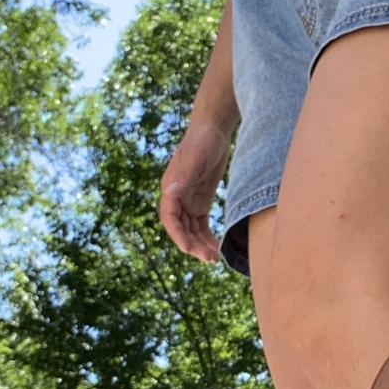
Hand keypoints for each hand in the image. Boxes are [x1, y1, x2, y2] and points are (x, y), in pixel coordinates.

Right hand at [160, 118, 232, 263]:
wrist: (213, 130)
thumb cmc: (203, 140)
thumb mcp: (195, 157)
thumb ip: (183, 176)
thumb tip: (170, 193)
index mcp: (171, 189)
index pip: (170, 219)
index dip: (178, 236)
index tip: (189, 250)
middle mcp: (177, 198)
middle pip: (182, 229)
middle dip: (194, 246)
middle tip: (210, 259)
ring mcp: (189, 201)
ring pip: (192, 231)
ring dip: (201, 246)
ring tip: (215, 259)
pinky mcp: (201, 202)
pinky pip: (201, 226)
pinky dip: (208, 238)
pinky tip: (218, 248)